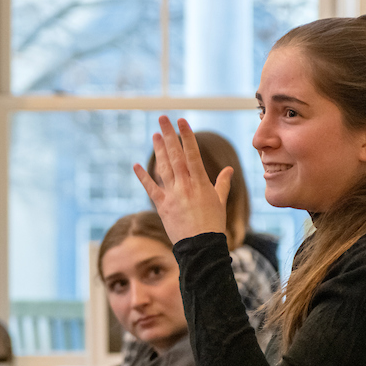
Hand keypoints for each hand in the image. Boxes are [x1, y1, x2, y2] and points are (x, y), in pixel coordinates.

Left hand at [134, 116, 231, 243]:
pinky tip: (135, 165)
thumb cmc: (213, 224)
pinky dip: (142, 177)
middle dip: (168, 135)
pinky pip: (150, 188)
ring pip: (163, 167)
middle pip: (175, 155)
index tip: (181, 121)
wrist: (201, 247)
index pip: (192, 153)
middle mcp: (185, 185)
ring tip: (154, 135)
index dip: (186, 136)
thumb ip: (222, 183)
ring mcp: (172, 195)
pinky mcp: (162, 205)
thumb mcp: (220, 201)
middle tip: (163, 118)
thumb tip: (229, 169)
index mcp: (200, 182)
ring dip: (158, 150)